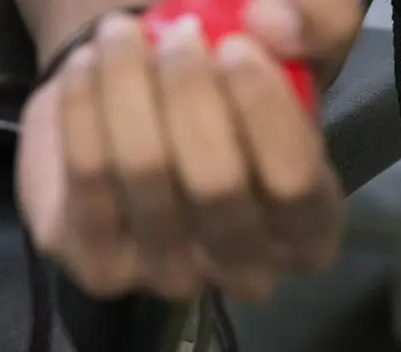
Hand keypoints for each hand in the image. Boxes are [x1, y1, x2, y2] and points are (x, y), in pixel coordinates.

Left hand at [16, 0, 362, 300]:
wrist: (150, 98)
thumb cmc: (238, 77)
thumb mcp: (297, 35)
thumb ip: (317, 21)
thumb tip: (272, 25)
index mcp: (312, 230)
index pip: (294, 186)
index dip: (263, 110)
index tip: (234, 47)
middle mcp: (248, 271)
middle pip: (216, 186)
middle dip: (188, 92)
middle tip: (177, 35)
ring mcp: (172, 276)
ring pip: (145, 172)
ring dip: (127, 84)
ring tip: (124, 36)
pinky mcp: (101, 266)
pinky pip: (88, 176)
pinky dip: (83, 107)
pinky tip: (89, 68)